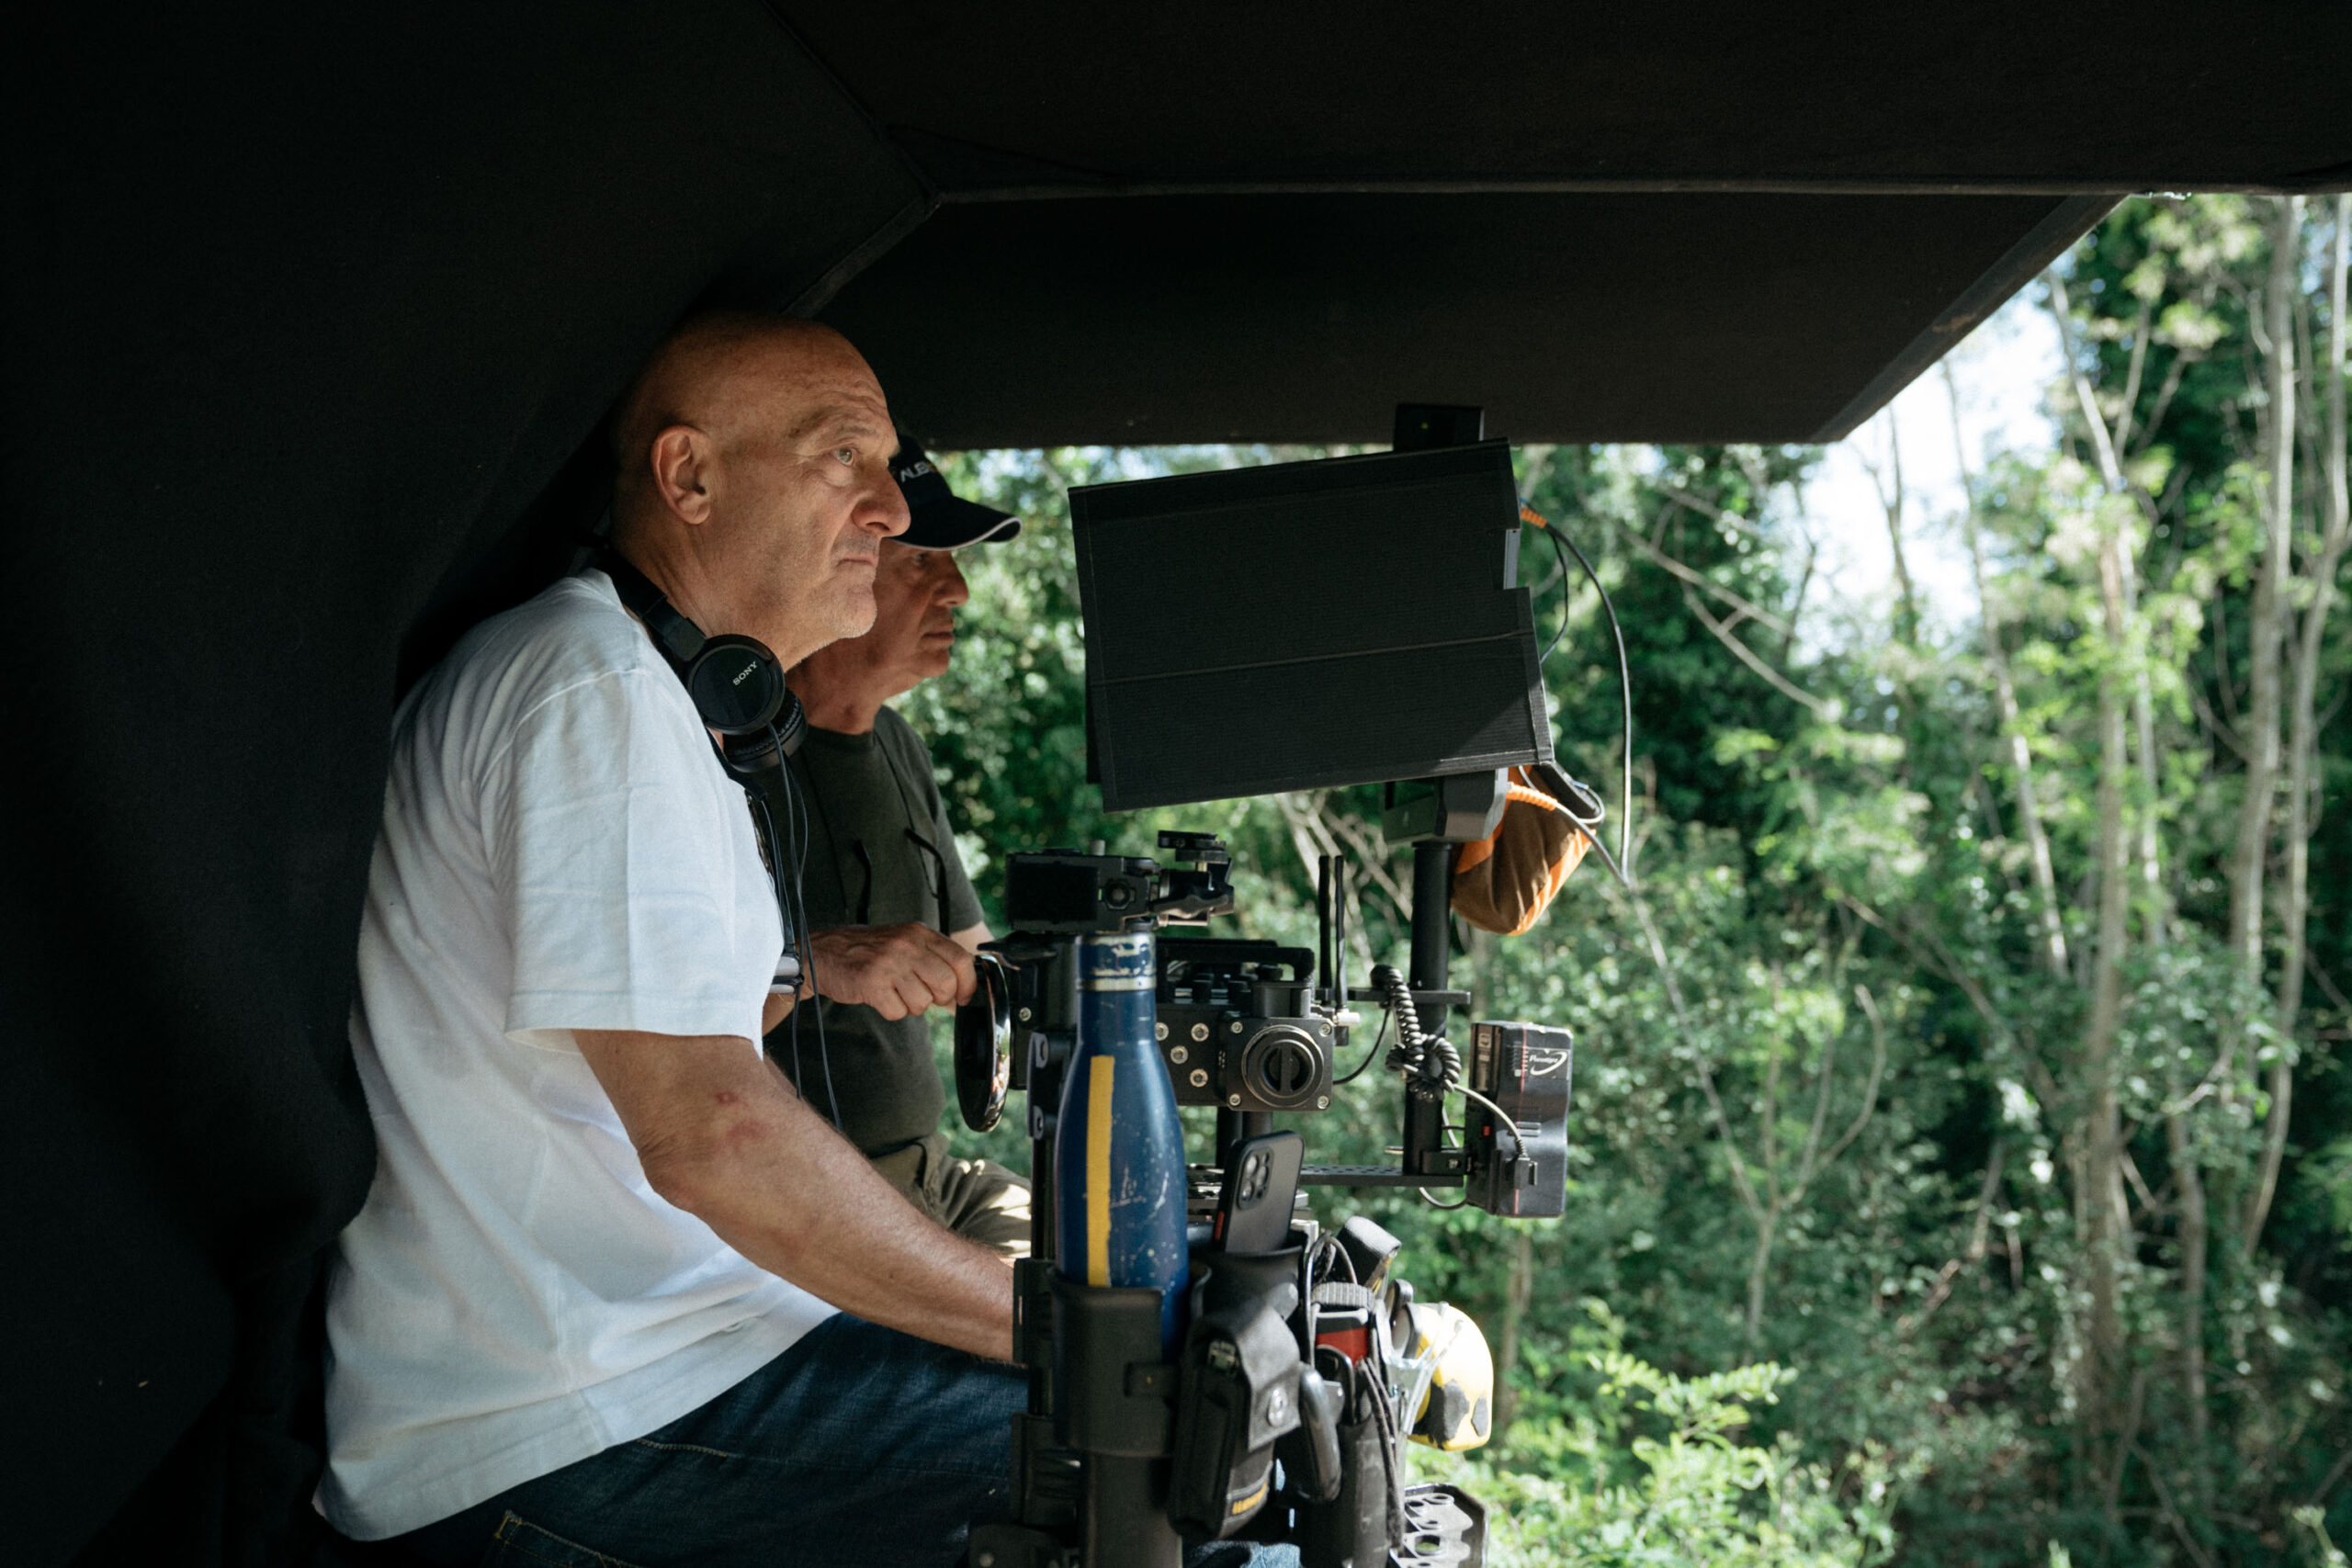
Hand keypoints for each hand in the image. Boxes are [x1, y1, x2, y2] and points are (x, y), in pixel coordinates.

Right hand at [807, 923, 976, 1020]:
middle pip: (946, 984)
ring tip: (895, 992)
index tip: (963, 996)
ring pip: (922, 1002)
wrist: (824, 952)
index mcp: (919, 933)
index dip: (968, 984)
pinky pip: (897, 1012)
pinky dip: (891, 1011)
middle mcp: (906, 944)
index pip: (961, 959)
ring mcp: (888, 963)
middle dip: (940, 999)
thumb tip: (965, 990)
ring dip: (911, 1005)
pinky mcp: (871, 983)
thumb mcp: (905, 942)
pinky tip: (880, 997)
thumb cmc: (869, 952)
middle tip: (924, 995)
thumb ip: (934, 959)